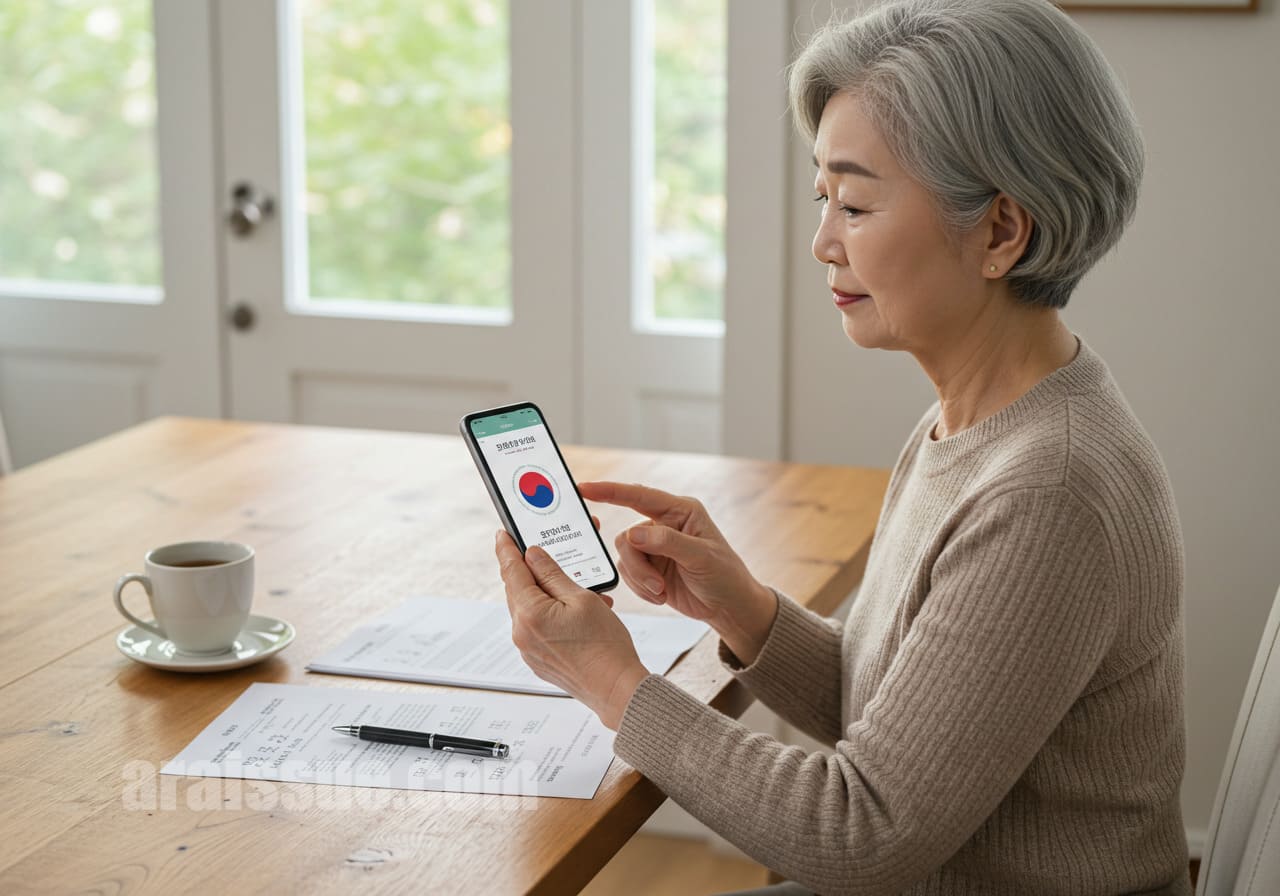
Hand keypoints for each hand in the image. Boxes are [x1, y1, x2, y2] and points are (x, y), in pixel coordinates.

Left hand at [494, 530, 648, 729]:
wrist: (616, 688)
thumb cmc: (605, 646)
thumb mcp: (582, 598)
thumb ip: (553, 574)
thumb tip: (533, 555)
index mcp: (529, 613)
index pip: (511, 570)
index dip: (506, 549)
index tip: (502, 534)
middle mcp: (521, 633)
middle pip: (518, 590)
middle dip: (532, 572)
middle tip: (547, 556)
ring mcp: (528, 650)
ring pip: (529, 609)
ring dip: (546, 594)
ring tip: (576, 590)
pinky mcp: (537, 660)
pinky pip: (537, 628)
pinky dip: (550, 614)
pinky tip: (573, 612)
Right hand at [578, 481, 777, 664]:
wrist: (728, 607)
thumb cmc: (725, 577)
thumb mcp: (702, 558)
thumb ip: (667, 543)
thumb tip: (633, 534)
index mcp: (680, 511)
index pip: (639, 496)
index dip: (609, 491)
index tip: (584, 488)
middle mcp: (663, 525)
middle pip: (627, 538)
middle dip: (638, 566)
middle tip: (657, 586)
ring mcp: (654, 547)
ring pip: (625, 558)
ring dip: (640, 580)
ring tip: (662, 592)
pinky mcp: (648, 568)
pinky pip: (628, 575)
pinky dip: (641, 589)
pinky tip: (661, 595)